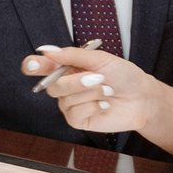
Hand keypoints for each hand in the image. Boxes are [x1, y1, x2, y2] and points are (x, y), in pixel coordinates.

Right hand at [20, 45, 163, 135]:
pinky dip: (93, 106)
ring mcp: (69, 104)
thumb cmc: (123, 75)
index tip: (34, 64)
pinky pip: (75, 114)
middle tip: (99, 78)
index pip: (39, 67)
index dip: (32, 65)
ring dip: (91, 93)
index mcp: (66, 68)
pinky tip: (105, 104)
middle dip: (76, 82)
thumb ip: (72, 55)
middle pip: (52, 86)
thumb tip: (47, 51)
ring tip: (108, 90)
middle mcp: (64, 86)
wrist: (141, 97)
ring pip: (65, 100)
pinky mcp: (78, 120)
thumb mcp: (100, 59)